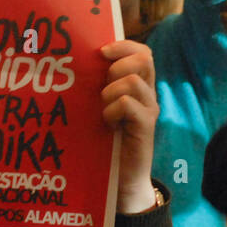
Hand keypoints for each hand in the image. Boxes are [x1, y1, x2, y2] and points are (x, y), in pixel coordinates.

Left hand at [100, 40, 158, 213]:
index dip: (124, 46)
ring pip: (132, 81)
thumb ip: (99, 87)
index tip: (102, 52)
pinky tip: (107, 123)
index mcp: (138, 85)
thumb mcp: (101, 107)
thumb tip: (78, 63)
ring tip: (103, 109)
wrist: (121, 180)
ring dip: (110, 91)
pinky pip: (128, 104)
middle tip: (103, 86)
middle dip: (117, 66)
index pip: (142, 52)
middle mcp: (148, 93)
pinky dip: (112, 110)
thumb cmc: (106, 142)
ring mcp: (149, 109)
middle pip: (144, 59)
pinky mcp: (146, 126)